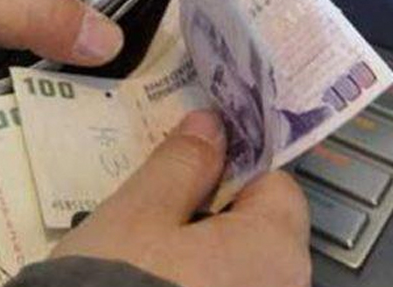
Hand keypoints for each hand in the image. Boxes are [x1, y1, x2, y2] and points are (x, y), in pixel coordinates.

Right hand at [51, 111, 311, 286]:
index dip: (233, 166)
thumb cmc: (116, 282)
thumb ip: (182, 163)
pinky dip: (197, 283)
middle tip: (157, 210)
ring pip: (239, 266)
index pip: (276, 184)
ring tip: (147, 253)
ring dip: (201, 250)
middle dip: (212, 210)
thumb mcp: (140, 212)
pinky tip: (156, 283)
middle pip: (260, 229)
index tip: (191, 165)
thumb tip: (211, 122)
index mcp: (274, 250)